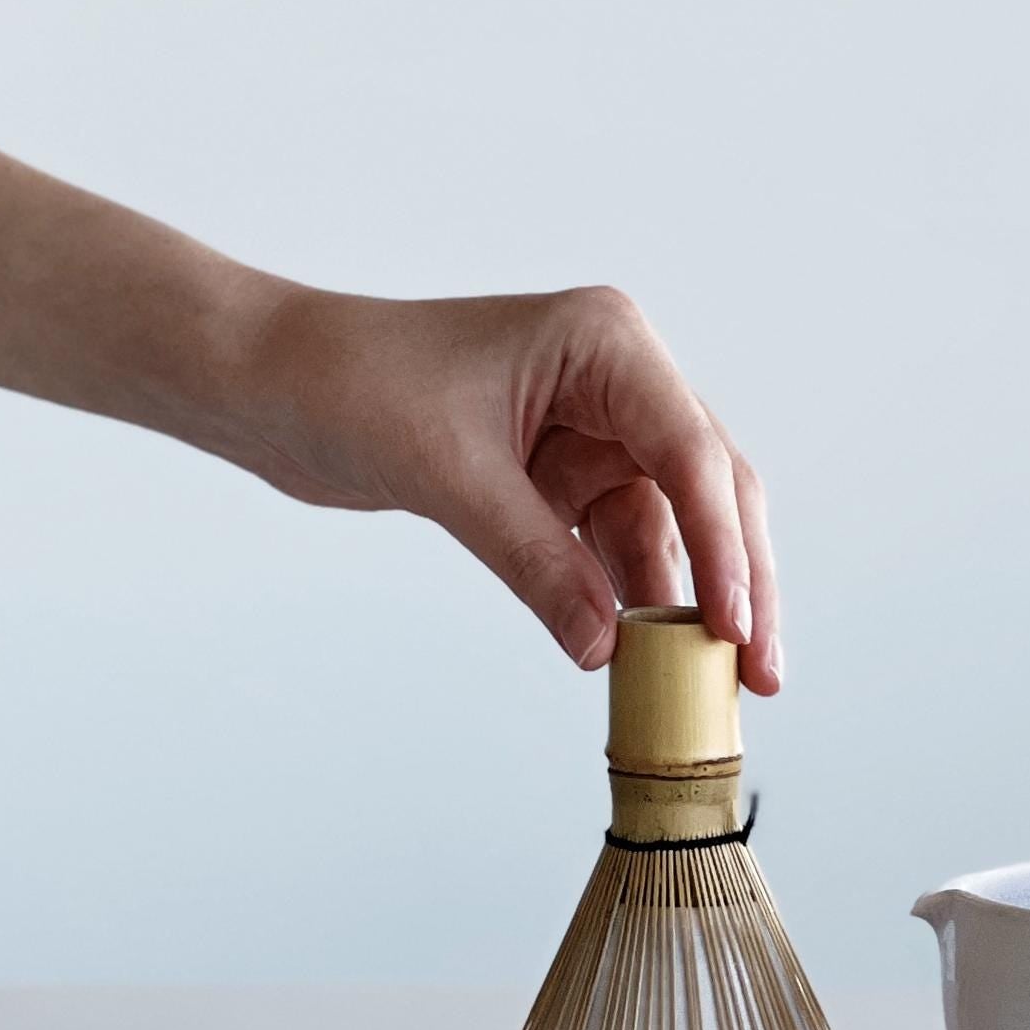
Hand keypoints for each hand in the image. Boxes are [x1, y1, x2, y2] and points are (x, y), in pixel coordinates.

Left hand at [237, 284, 780, 686]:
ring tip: (714, 686)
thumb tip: (607, 649)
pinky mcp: (561, 477)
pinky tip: (648, 660)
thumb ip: (536, 560)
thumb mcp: (451, 474)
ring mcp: (594, 430)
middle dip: (736, 580)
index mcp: (607, 342)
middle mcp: (617, 381)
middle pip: (708, 489)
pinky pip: (617, 546)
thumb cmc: (351, 385)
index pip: (690, 450)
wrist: (271, 385)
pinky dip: (631, 601)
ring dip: (687, 602)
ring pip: (671, 526)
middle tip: (757, 670)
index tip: (734, 625)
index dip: (723, 544)